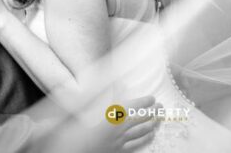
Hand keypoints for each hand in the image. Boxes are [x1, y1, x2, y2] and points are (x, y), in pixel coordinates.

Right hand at [33, 96, 160, 152]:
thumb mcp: (77, 114)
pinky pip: (136, 147)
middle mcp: (116, 131)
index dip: (142, 102)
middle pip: (139, 120)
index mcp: (107, 119)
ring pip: (140, 133)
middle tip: (160, 106)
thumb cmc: (70, 138)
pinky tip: (151, 136)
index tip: (151, 97)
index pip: (130, 108)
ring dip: (152, 125)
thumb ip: (94, 97)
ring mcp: (118, 144)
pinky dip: (145, 140)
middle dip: (152, 112)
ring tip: (159, 118)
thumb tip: (111, 83)